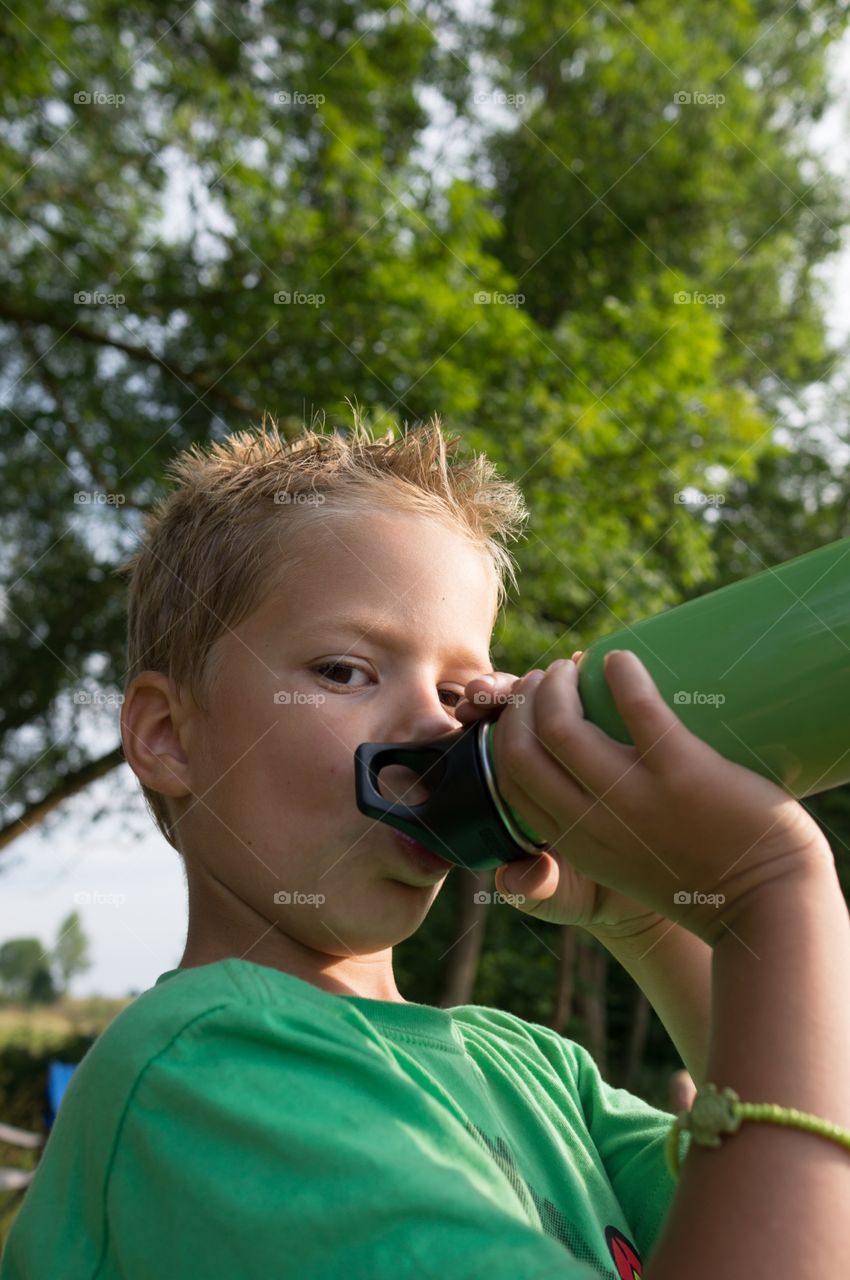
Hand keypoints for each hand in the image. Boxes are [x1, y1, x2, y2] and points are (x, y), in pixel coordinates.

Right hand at [488, 650, 831, 945]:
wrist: (766, 905)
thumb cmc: (696, 884)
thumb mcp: (615, 878)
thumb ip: (572, 855)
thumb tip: (518, 858)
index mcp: (574, 844)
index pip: (510, 778)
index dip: (506, 731)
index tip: (524, 705)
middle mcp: (593, 823)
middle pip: (522, 748)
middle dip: (522, 701)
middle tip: (547, 677)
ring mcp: (635, 797)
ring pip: (562, 725)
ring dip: (558, 682)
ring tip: (576, 666)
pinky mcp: (683, 772)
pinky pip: (637, 708)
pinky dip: (622, 674)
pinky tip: (619, 659)